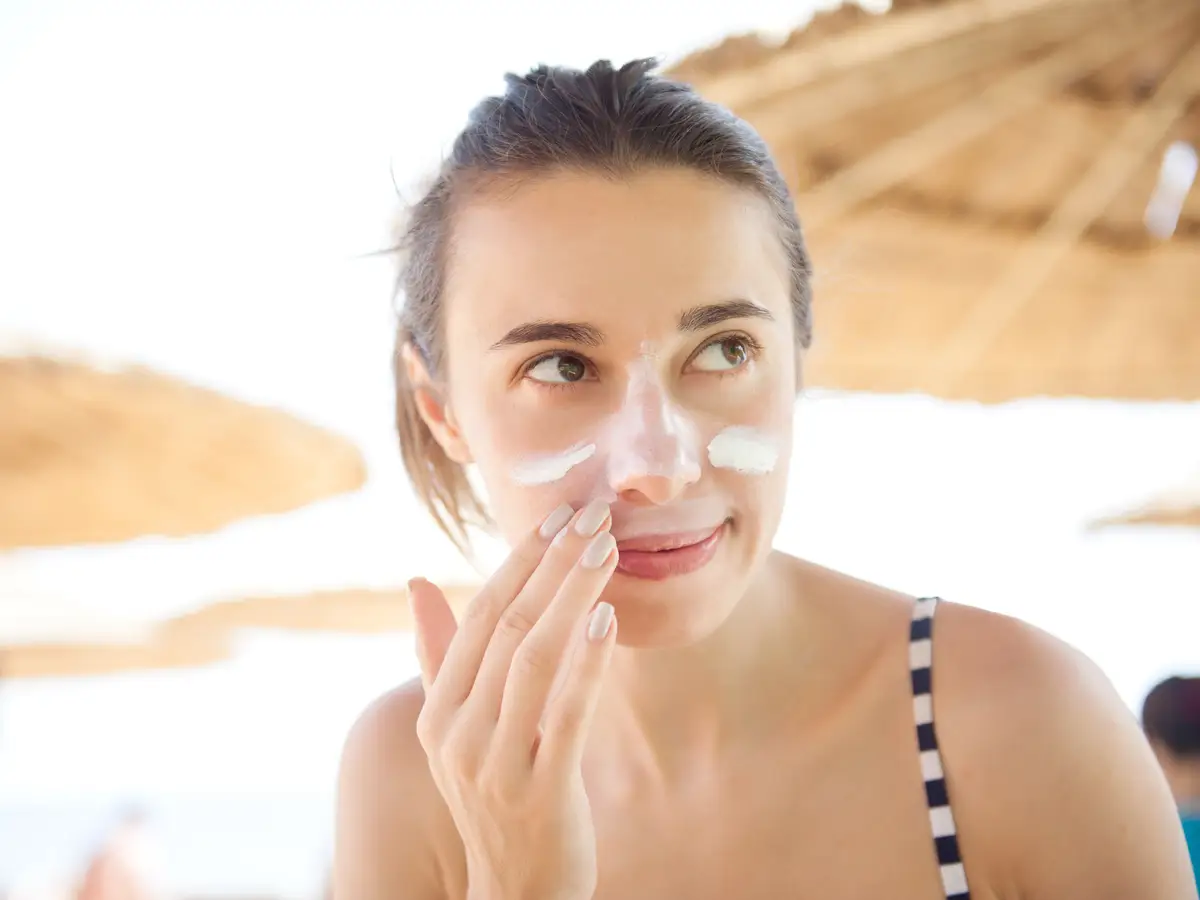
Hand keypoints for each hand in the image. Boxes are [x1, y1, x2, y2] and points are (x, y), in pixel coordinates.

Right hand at [409, 500, 618, 899]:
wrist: (514, 891)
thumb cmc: (495, 795)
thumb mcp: (456, 730)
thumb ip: (440, 655)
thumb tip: (416, 579)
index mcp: (439, 710)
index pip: (478, 615)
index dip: (519, 559)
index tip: (557, 513)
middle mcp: (457, 731)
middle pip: (507, 626)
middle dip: (552, 563)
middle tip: (592, 513)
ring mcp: (494, 763)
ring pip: (533, 659)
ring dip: (571, 596)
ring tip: (605, 549)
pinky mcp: (540, 790)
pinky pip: (564, 714)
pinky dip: (586, 664)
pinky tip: (608, 620)